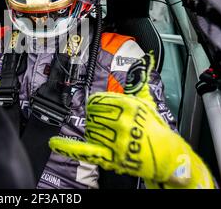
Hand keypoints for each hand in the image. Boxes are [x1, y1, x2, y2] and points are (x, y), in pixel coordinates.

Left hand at [49, 53, 214, 188]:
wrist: (167, 157)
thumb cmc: (156, 130)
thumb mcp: (148, 102)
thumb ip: (140, 82)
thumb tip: (142, 63)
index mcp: (127, 106)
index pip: (98, 99)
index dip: (97, 103)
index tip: (101, 105)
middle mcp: (120, 122)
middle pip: (92, 114)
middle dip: (96, 116)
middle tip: (105, 120)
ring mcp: (113, 140)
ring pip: (89, 129)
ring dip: (93, 130)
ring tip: (106, 132)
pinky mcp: (109, 156)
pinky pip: (84, 150)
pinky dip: (67, 147)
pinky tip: (54, 142)